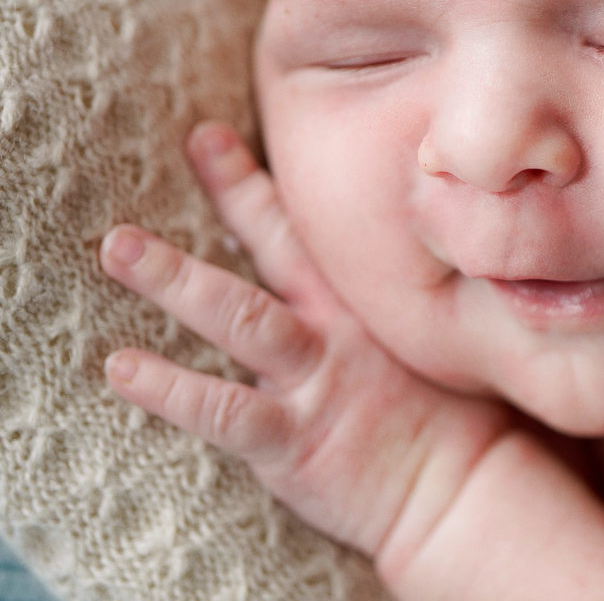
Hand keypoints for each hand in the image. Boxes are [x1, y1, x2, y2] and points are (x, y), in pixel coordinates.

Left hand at [100, 121, 511, 560]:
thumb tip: (353, 264)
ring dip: (176, 278)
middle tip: (194, 141)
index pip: (307, 228)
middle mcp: (337, 329)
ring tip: (120, 247)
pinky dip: (170, 388)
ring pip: (239, 314)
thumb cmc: (447, 419)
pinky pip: (224, 409)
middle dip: (234, 191)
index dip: (256, 180)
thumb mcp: (425, 343)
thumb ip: (384, 303)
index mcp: (365, 305)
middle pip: (278, 246)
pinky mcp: (293, 439)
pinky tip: (121, 368)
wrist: (462, 490)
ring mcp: (314, 380)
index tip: (211, 135)